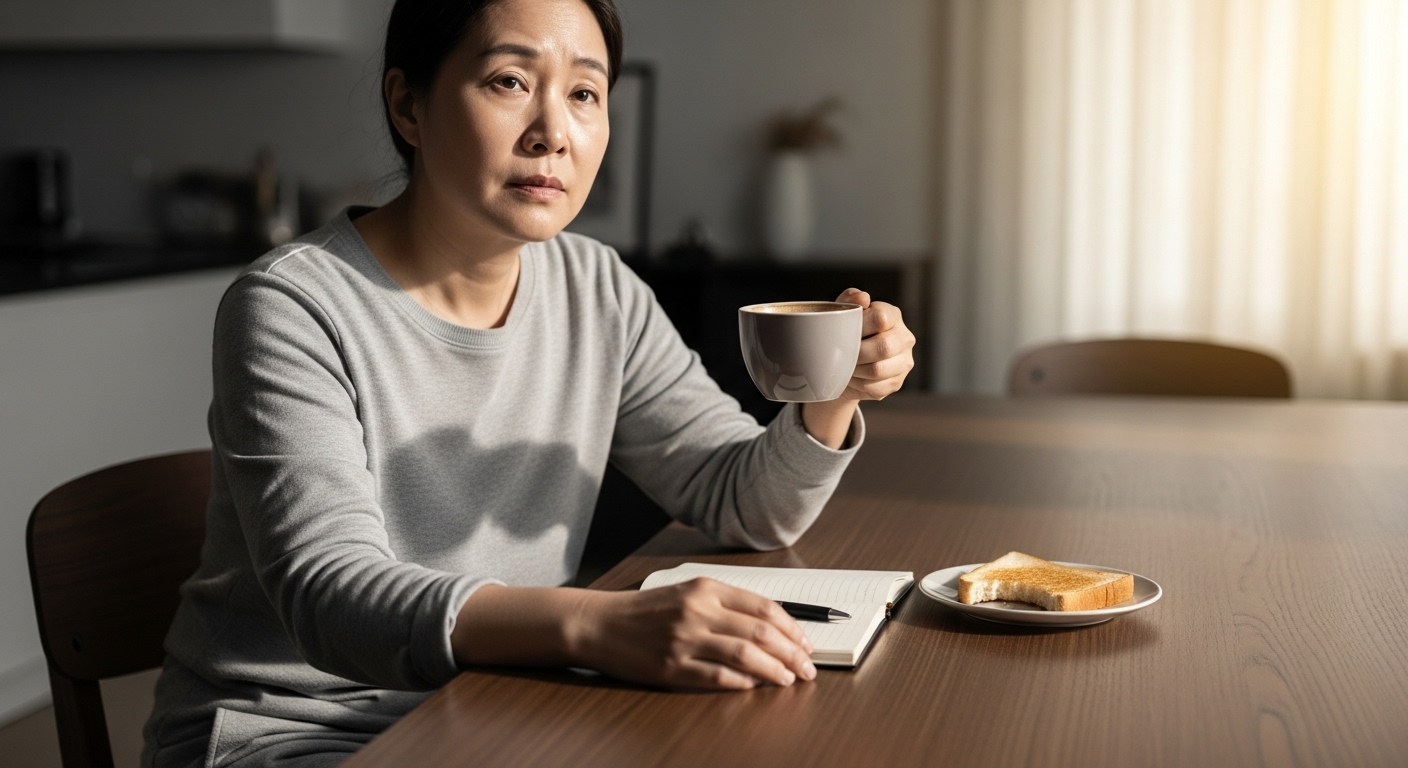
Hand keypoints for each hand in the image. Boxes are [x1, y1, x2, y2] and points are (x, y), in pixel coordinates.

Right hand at [572, 577, 816, 689]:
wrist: (599, 623)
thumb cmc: (645, 610)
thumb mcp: (686, 593)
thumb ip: (724, 604)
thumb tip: (768, 627)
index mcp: (705, 588)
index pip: (762, 607)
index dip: (791, 627)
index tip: (806, 643)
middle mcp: (697, 611)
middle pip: (760, 632)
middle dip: (791, 652)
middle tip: (808, 667)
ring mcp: (685, 640)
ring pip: (745, 655)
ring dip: (774, 670)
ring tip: (788, 679)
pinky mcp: (672, 667)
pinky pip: (717, 676)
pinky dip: (742, 683)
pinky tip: (755, 686)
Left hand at [833, 287, 915, 401]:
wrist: (845, 364)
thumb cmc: (846, 334)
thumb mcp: (842, 313)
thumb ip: (849, 300)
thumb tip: (862, 298)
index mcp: (893, 315)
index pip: (881, 317)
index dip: (860, 326)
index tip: (846, 332)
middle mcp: (904, 338)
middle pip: (884, 346)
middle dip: (857, 352)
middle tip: (842, 354)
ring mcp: (904, 362)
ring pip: (878, 370)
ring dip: (855, 370)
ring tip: (845, 366)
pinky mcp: (897, 382)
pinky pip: (876, 387)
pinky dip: (858, 384)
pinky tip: (852, 378)